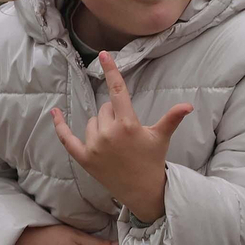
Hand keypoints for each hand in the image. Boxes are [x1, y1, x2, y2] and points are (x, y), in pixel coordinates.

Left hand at [52, 51, 191, 223]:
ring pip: (92, 122)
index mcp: (127, 125)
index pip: (118, 92)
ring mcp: (94, 146)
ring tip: (115, 143)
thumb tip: (189, 105)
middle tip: (127, 133)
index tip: (104, 54)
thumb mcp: (161, 137)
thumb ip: (172, 118)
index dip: (112, 71)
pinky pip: (67, 138)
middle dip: (114, 115)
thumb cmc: (153, 161)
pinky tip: (55, 113)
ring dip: (101, 126)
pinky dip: (60, 126)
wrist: (142, 190)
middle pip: (105, 109)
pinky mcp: (84, 158)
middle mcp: (108, 133)